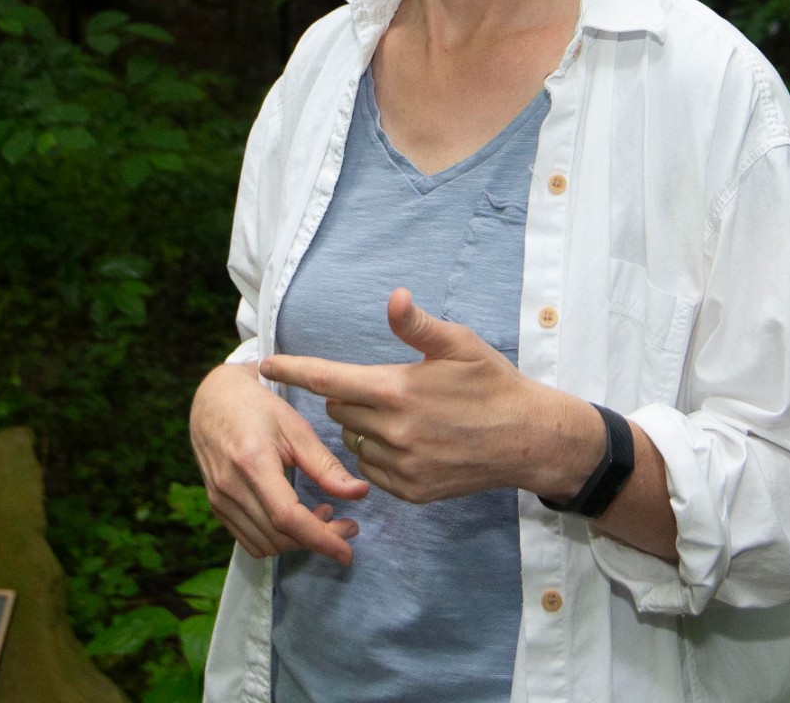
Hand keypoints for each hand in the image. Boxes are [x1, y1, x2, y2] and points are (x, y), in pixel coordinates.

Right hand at [189, 360, 368, 562]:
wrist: (214, 401)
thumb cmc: (259, 408)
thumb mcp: (296, 427)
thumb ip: (325, 465)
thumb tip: (359, 493)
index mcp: (252, 462)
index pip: (287, 517)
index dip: (320, 539)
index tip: (347, 551)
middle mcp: (230, 487)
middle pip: (278, 536)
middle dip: (318, 540)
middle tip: (347, 526)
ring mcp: (219, 500)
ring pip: (265, 544)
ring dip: (299, 541)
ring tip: (325, 516)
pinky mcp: (217, 507)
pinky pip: (250, 539)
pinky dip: (278, 539)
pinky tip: (297, 518)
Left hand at [260, 288, 582, 503]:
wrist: (526, 438)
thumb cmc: (491, 383)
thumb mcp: (459, 343)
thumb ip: (418, 325)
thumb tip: (393, 297)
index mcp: (397, 390)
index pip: (328, 379)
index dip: (292, 371)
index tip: (264, 366)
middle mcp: (393, 431)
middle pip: (339, 410)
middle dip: (348, 395)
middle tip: (382, 386)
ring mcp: (400, 466)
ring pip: (354, 441)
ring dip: (364, 427)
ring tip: (402, 415)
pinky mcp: (410, 491)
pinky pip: (372, 470)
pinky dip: (379, 455)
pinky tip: (409, 442)